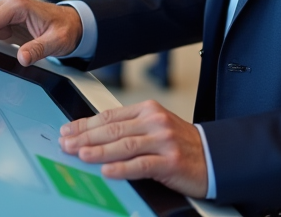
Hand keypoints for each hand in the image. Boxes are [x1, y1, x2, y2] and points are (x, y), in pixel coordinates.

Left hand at [59, 100, 207, 197]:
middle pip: (113, 129)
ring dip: (99, 151)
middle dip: (86, 137)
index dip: (85, 123)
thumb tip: (94, 137)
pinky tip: (107, 170)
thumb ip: (129, 129)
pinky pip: (141, 164)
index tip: (68, 131)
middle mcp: (155, 121)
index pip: (109, 116)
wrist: (213, 156)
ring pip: (124, 145)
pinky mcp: (170, 161)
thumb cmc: (180, 144)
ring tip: (80, 155)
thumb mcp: (155, 128)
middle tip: (67, 144)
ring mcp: (163, 140)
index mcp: (148, 110)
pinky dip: (122, 167)